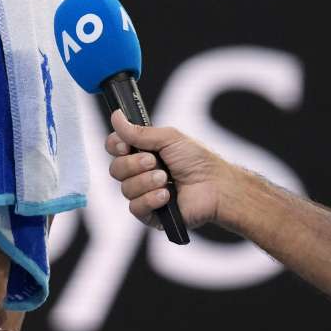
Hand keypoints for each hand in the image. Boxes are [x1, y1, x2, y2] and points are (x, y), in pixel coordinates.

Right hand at [106, 110, 229, 229]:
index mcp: (143, 152)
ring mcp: (144, 194)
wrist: (216, 186)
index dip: (115, 146)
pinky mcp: (151, 214)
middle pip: (115, 169)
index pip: (114, 148)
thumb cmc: (198, 160)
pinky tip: (167, 195)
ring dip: (146, 182)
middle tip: (154, 161)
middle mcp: (140, 173)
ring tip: (166, 179)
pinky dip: (150, 199)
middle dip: (134, 164)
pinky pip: (135, 208)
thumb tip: (116, 116)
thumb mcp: (169, 138)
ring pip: (125, 189)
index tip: (125, 145)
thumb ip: (139, 131)